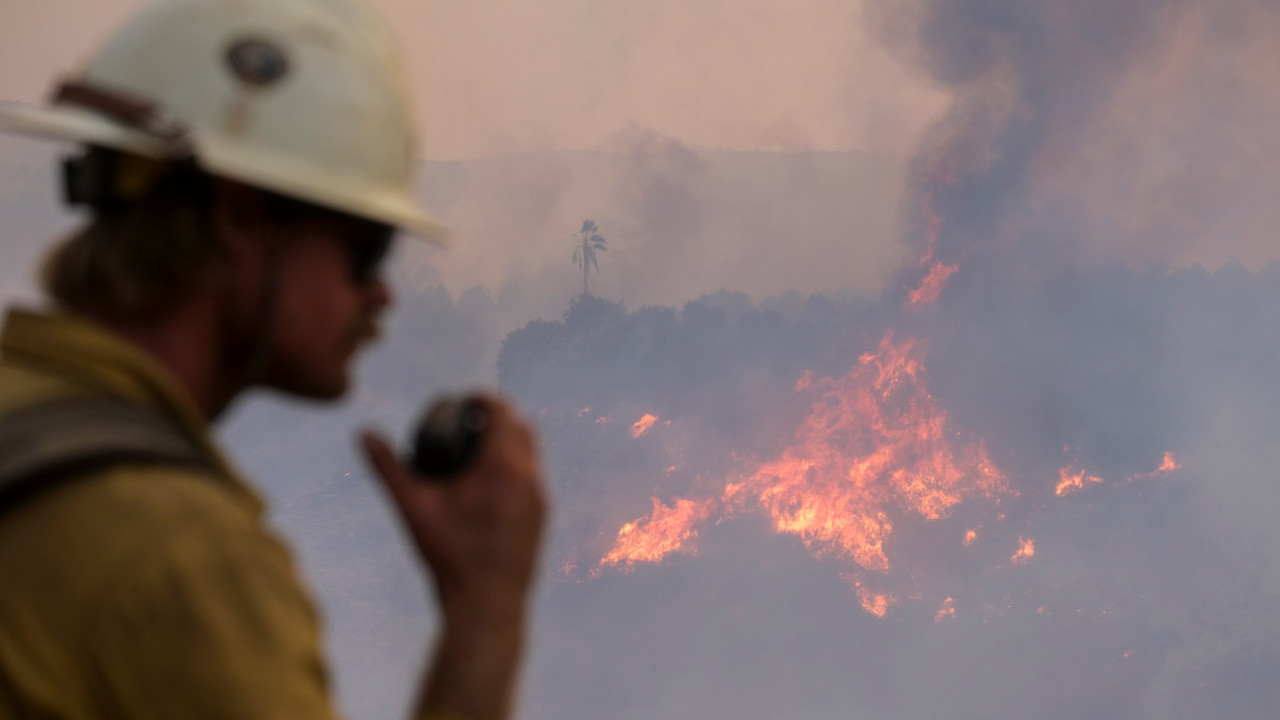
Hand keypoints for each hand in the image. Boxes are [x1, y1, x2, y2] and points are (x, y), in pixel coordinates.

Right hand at [362, 395, 546, 719]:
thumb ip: (388, 468)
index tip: (462, 401)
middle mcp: (529, 476)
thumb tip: (363, 433)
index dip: (481, 399)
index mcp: (502, 465)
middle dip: (496, 417)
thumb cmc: (448, 555)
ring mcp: (541, 497)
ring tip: (478, 447)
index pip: (501, 410)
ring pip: (531, 452)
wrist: (486, 604)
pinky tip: (493, 480)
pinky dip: (516, 467)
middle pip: (521, 426)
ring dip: (509, 441)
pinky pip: (533, 477)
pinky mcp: (542, 516)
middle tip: (466, 421)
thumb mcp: (413, 507)